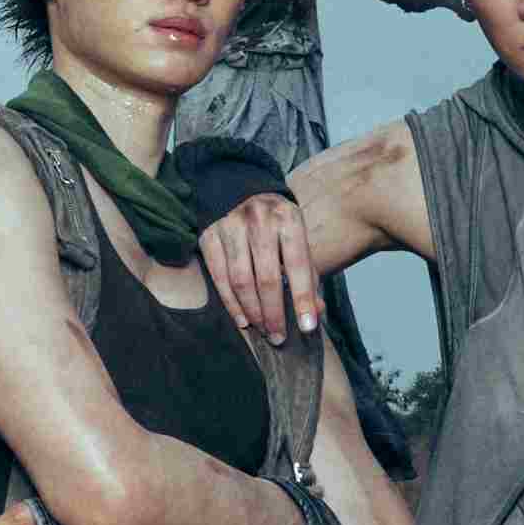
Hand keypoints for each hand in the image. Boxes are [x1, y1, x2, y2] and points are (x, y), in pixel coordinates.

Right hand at [192, 185, 321, 342]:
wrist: (236, 186)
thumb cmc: (273, 221)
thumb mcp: (296, 237)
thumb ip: (306, 273)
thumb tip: (315, 312)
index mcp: (288, 218)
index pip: (298, 265)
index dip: (303, 298)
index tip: (308, 327)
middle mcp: (259, 220)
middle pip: (267, 278)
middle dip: (274, 313)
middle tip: (279, 337)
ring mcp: (230, 226)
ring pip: (241, 280)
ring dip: (253, 312)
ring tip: (263, 330)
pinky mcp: (208, 235)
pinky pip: (218, 277)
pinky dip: (231, 303)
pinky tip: (242, 319)